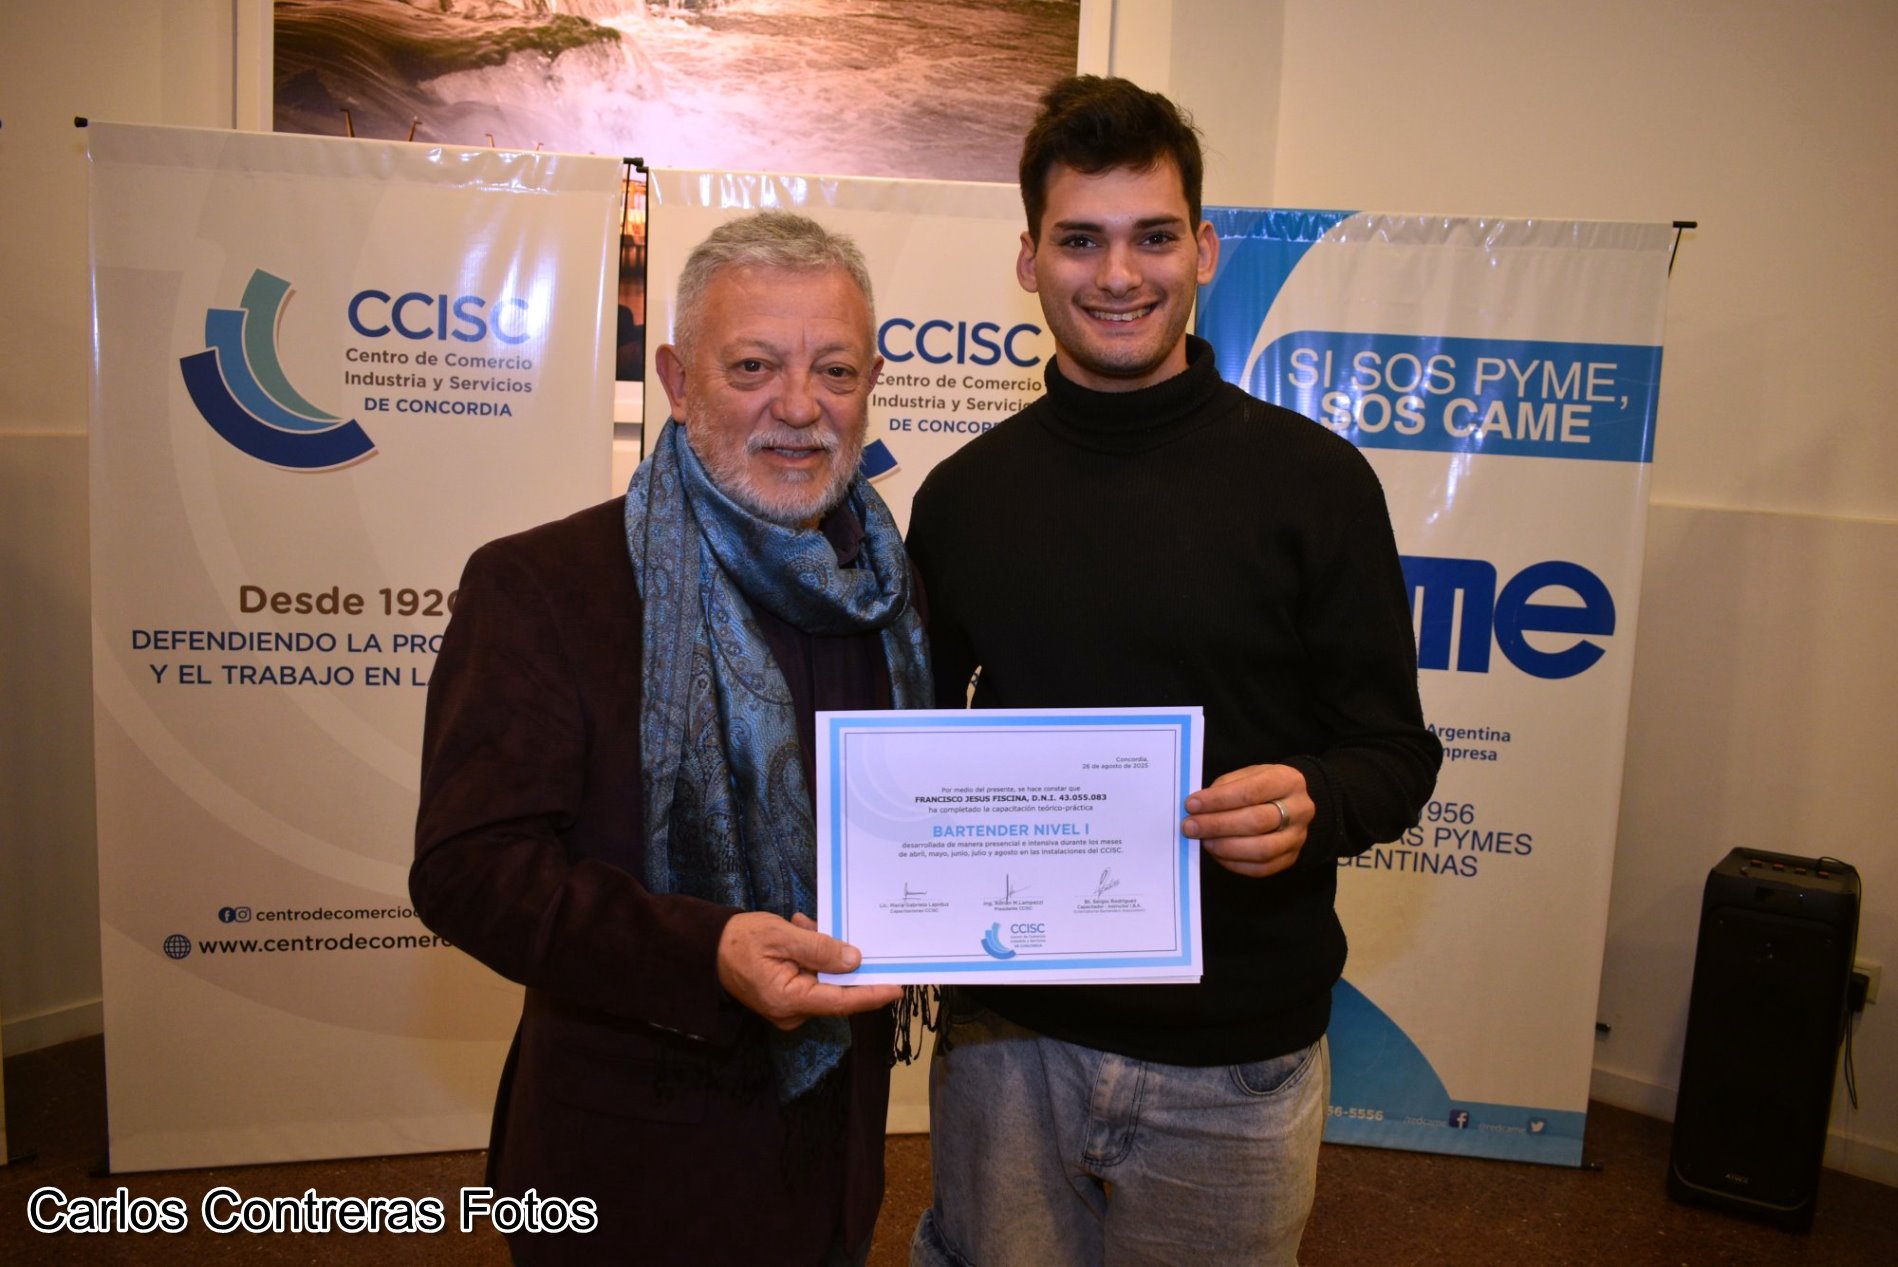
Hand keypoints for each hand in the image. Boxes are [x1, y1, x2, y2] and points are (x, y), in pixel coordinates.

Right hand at [715, 911, 901, 1030]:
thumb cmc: (741, 940)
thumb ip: (819, 948)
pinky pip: (810, 978)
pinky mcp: (786, 998)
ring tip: (804, 926)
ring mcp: (788, 1008)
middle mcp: (791, 1012)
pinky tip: (800, 931)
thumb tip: (855, 961)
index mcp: (789, 1000)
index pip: (842, 1001)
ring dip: (822, 951)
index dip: (872, 994)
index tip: (898, 986)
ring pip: (823, 980)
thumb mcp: (781, 937)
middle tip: (841, 930)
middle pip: (835, 990)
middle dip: (843, 960)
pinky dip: (811, 955)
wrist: (708, 947)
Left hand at [1181, 764, 1309, 877]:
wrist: (1289, 803)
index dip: (1218, 800)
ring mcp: (1298, 837)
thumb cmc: (1260, 787)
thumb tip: (1197, 808)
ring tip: (1204, 841)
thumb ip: (1224, 788)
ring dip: (1226, 847)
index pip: (1251, 791)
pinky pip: (1261, 868)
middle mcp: (1300, 809)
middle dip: (1218, 825)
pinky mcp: (1291, 858)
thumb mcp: (1246, 775)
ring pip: (1261, 849)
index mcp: (1288, 780)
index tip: (1192, 804)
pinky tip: (1217, 854)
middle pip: (1257, 821)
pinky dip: (1234, 863)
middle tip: (1190, 826)